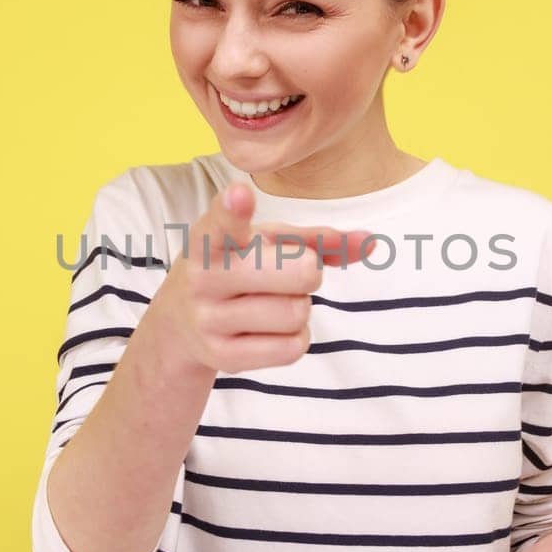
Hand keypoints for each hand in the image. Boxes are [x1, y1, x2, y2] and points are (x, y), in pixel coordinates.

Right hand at [154, 181, 376, 374]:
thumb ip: (317, 239)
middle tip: (291, 274)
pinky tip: (271, 330)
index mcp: (213, 237)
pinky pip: (292, 348)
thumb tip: (370, 243)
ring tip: (272, 302)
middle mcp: (203, 276)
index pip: (222, 222)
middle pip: (300, 273)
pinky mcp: (221, 356)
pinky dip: (296, 338)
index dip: (233, 209)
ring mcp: (208, 318)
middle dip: (310, 273)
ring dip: (299, 307)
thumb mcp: (266, 244)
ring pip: (297, 313)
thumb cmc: (238, 268)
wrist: (180, 322)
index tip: (240, 194)